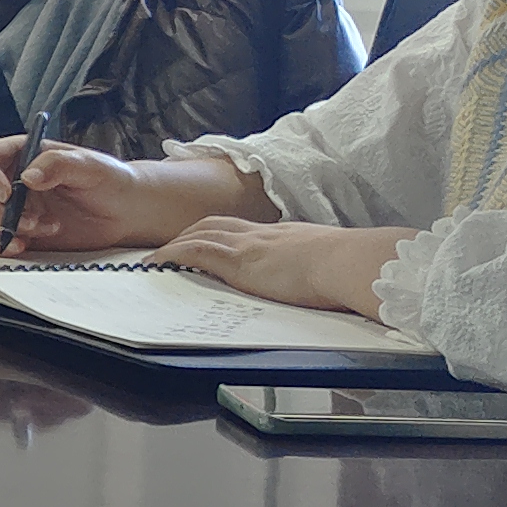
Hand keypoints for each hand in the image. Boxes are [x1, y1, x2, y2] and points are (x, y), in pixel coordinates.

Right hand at [0, 142, 259, 257]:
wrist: (128, 212)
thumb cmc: (111, 180)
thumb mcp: (90, 165)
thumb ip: (58, 165)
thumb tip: (28, 177)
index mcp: (21, 155)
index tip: (6, 191)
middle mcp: (11, 182)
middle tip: (30, 218)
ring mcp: (13, 210)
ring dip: (7, 228)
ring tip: (45, 227)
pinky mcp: (20, 235)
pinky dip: (2, 246)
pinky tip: (24, 245)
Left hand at [157, 218, 410, 319]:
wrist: (350, 262)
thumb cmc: (350, 268)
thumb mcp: (329, 264)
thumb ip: (318, 270)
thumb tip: (326, 284)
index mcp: (284, 235)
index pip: (243, 227)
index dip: (221, 231)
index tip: (208, 239)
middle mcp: (262, 234)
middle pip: (215, 223)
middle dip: (190, 232)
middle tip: (171, 245)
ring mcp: (248, 245)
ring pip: (200, 233)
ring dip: (175, 243)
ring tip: (156, 257)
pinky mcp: (239, 260)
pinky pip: (195, 251)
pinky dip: (172, 254)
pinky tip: (156, 262)